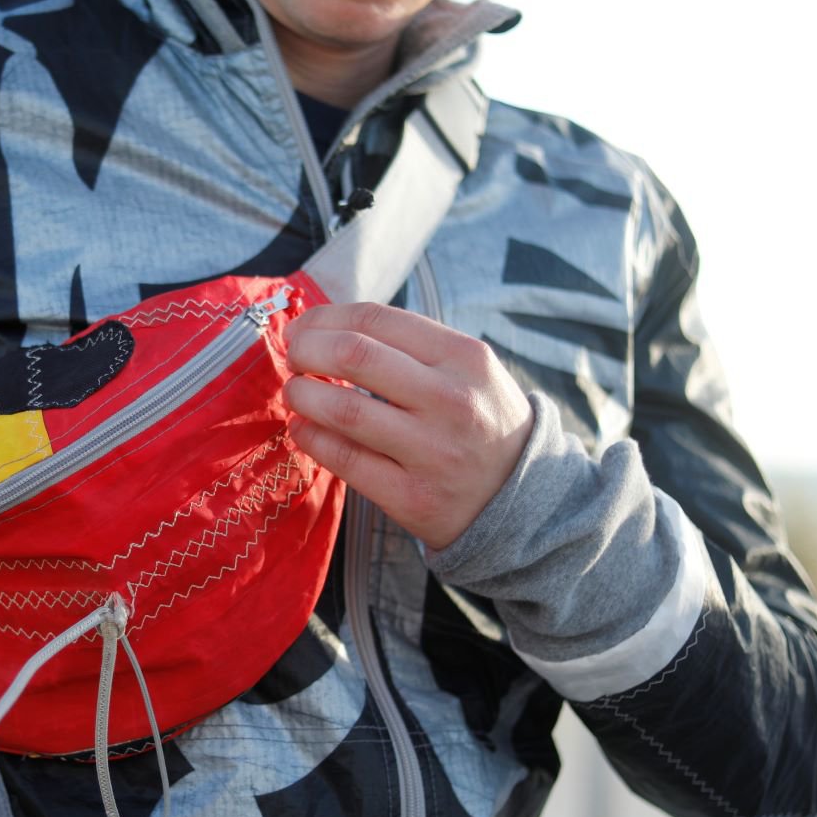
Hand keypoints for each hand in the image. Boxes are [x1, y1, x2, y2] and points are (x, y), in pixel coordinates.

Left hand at [284, 302, 533, 549]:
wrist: (523, 497)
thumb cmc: (479, 421)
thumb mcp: (468, 370)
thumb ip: (407, 347)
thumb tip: (324, 328)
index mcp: (465, 358)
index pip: (377, 319)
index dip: (325, 319)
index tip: (302, 328)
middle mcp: (451, 401)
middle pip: (356, 356)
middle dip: (307, 350)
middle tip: (293, 358)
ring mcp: (433, 452)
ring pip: (344, 411)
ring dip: (303, 396)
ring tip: (296, 392)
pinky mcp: (412, 497)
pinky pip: (345, 460)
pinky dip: (312, 439)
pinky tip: (305, 429)